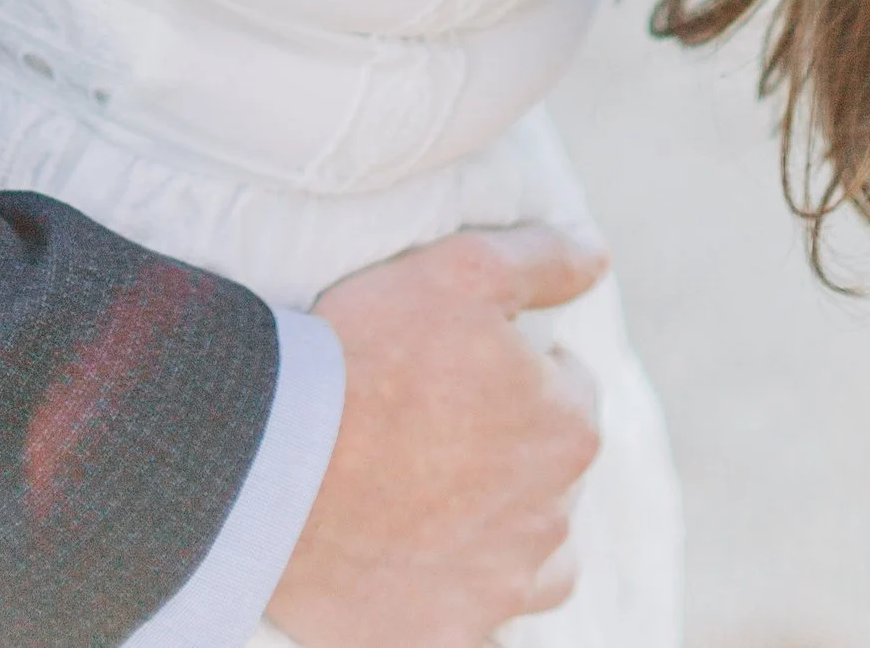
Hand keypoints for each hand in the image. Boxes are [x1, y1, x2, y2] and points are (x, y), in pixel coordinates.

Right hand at [271, 226, 607, 647]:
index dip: (515, 365)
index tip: (456, 360)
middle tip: (432, 419)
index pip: (569, 387)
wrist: (272, 462)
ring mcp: (498, 588)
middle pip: (550, 473)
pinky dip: (456, 590)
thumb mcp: (459, 268)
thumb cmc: (366, 354)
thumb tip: (597, 258)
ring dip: (500, 528)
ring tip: (432, 495)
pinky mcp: (445, 636)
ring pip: (529, 557)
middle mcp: (551, 520)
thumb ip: (541, 260)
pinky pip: (473, 617)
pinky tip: (413, 558)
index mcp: (567, 428)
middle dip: (510, 445)